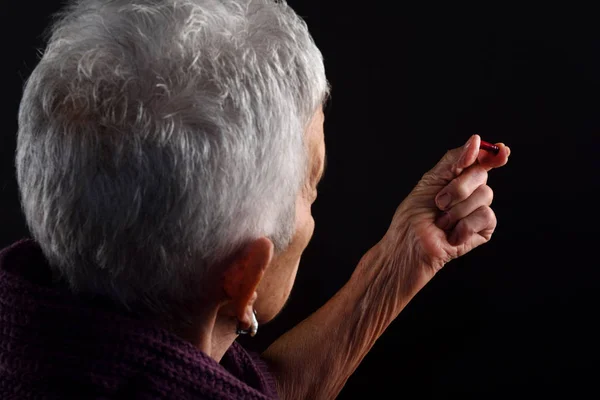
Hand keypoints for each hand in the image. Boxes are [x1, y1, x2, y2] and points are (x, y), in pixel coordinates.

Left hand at [378, 134, 509, 287]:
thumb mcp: (431, 179)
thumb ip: (455, 159)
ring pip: (485, 195)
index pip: (482, 160)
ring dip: (456, 209)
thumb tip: (477, 141)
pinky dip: (464, 224)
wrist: (409, 243)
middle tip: (439, 202)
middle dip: (457, 187)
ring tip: (442, 221)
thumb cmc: (414, 215)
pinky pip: (485, 216)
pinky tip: (452, 233)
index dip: (493, 154)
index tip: (501, 150)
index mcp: (459, 177)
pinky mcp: (483, 230)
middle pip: (481, 175)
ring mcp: (478, 211)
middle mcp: (471, 192)